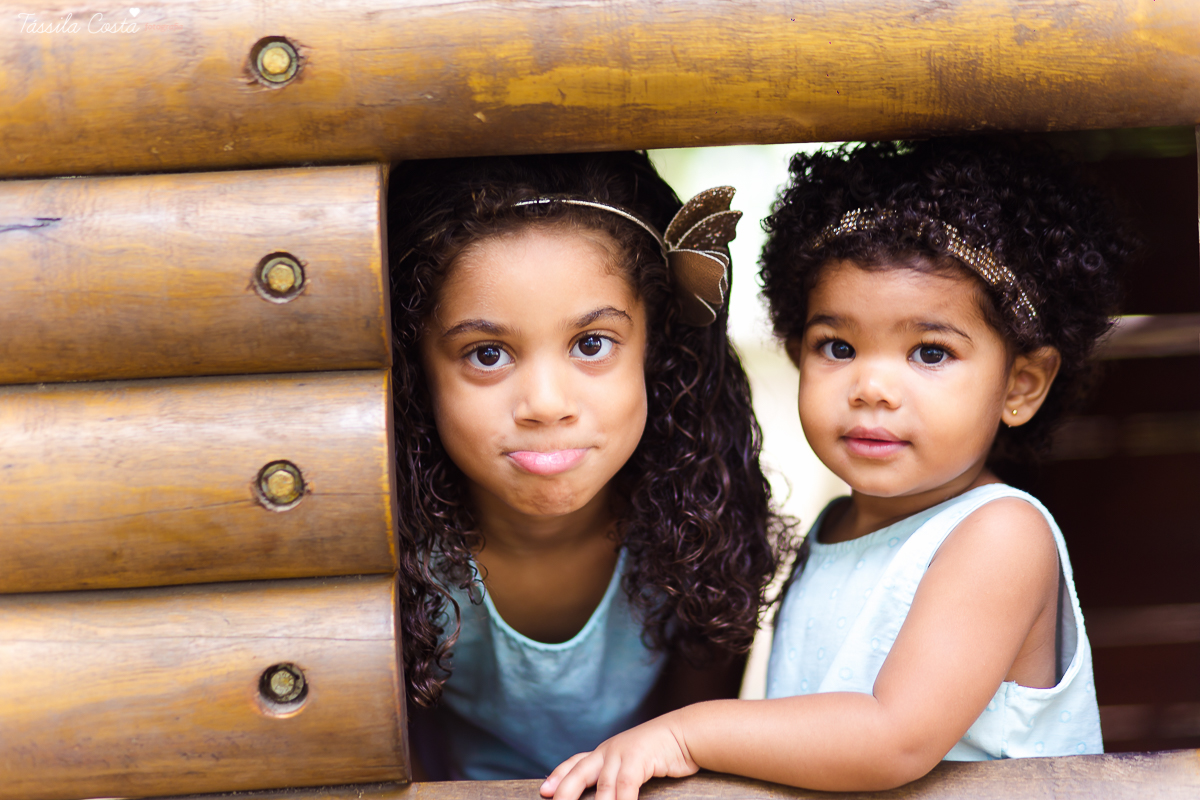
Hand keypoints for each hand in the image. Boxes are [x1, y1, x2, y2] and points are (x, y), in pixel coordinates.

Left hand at [540, 712, 699, 799]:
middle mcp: (609, 751)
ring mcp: (622, 753)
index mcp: (606, 752)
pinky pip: (625, 786)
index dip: (558, 776)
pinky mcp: (639, 757)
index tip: (544, 791)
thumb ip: (618, 777)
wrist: (686, 734)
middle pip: (579, 773)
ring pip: (602, 786)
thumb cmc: (662, 752)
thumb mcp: (634, 762)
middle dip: (564, 792)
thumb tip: (607, 794)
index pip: (575, 763)